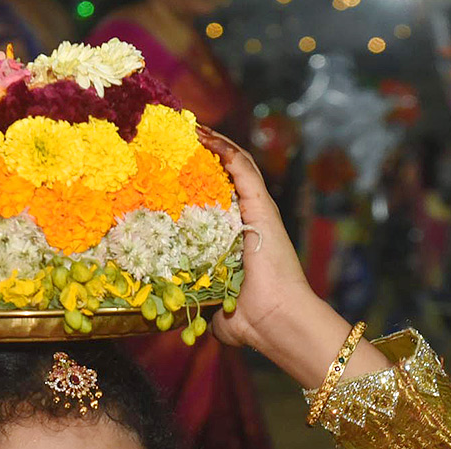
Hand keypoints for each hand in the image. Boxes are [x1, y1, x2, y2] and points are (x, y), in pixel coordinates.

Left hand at [196, 127, 317, 351]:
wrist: (277, 320)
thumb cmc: (251, 320)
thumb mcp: (216, 310)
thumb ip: (203, 305)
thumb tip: (187, 315)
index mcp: (240, 239)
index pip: (218, 202)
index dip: (198, 183)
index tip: (172, 170)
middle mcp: (251, 220)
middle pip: (227, 177)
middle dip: (204, 155)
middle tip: (178, 138)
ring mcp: (259, 210)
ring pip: (236, 166)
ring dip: (213, 144)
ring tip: (190, 127)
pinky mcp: (262, 206)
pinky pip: (242, 168)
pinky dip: (224, 149)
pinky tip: (205, 134)